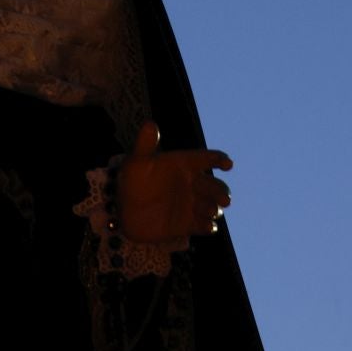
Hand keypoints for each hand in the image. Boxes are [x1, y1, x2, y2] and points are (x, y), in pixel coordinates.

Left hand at [117, 120, 232, 244]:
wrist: (123, 210)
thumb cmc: (132, 181)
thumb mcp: (136, 162)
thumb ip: (145, 144)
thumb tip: (149, 123)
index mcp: (185, 165)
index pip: (207, 158)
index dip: (220, 159)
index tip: (227, 164)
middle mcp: (192, 184)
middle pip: (215, 186)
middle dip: (222, 192)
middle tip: (224, 199)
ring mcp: (191, 205)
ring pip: (212, 206)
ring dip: (215, 209)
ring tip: (211, 211)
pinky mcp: (187, 224)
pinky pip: (203, 226)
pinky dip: (208, 226)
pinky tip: (207, 226)